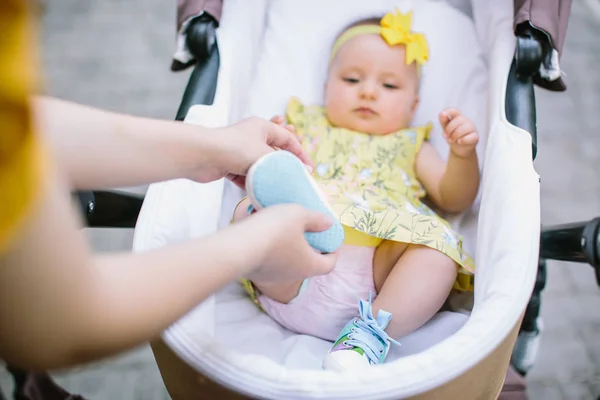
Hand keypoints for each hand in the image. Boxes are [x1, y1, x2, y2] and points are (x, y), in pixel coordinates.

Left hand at [197, 117, 312, 188]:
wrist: (202, 155)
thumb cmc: (236, 149)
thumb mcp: (266, 155)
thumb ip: (284, 164)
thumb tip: (299, 173)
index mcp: (262, 127)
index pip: (288, 139)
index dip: (300, 154)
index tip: (309, 170)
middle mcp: (251, 137)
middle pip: (273, 154)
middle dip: (282, 167)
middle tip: (293, 179)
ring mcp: (239, 151)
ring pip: (259, 167)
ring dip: (266, 177)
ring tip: (276, 189)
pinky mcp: (228, 165)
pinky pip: (245, 176)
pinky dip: (251, 184)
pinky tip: (258, 193)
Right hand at [241, 204, 337, 285]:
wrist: (237, 247)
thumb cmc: (274, 230)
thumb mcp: (298, 214)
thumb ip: (315, 218)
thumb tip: (328, 223)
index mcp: (309, 265)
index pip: (329, 265)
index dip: (333, 254)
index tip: (330, 243)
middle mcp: (292, 276)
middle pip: (307, 265)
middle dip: (308, 250)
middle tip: (305, 234)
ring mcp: (271, 277)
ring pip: (285, 264)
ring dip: (287, 250)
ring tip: (281, 231)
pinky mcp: (254, 274)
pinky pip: (267, 262)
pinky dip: (269, 251)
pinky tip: (262, 236)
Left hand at [439, 108, 478, 158]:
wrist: (460, 149)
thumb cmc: (453, 136)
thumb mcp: (446, 129)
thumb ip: (443, 121)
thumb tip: (442, 114)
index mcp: (458, 117)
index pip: (455, 110)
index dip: (448, 111)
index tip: (442, 115)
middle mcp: (466, 121)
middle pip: (458, 120)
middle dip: (449, 129)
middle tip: (445, 136)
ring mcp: (472, 128)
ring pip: (463, 128)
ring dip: (455, 136)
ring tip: (451, 140)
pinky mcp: (475, 137)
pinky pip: (470, 137)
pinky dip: (463, 140)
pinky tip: (459, 142)